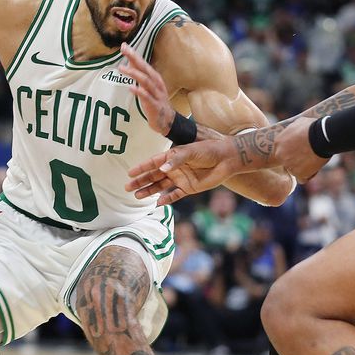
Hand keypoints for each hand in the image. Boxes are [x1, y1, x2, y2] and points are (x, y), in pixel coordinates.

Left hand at [119, 42, 173, 134]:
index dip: (134, 54)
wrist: (167, 121)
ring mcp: (156, 94)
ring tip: (122, 68)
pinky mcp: (155, 105)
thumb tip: (129, 62)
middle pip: (145, 69)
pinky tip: (131, 88)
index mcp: (154, 78)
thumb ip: (139, 75)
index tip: (124, 46)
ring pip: (146, 81)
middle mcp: (156, 84)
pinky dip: (139, 92)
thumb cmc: (155, 101)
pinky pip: (147, 97)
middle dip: (135, 58)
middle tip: (124, 50)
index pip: (143, 64)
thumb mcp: (148, 86)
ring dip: (134, 73)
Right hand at [126, 138, 241, 205]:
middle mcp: (174, 168)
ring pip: (161, 186)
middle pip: (153, 176)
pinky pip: (175, 195)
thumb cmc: (209, 151)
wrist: (226, 160)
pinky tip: (157, 203)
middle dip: (141, 181)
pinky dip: (167, 199)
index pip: (153, 162)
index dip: (141, 167)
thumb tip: (163, 168)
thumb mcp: (192, 151)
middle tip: (127, 188)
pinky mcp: (189, 188)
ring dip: (149, 191)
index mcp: (172, 156)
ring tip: (137, 196)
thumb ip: (177, 159)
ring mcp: (181, 178)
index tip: (129, 173)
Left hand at [275, 117, 328, 181]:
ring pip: (294, 170)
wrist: (322, 137)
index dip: (289, 151)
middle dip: (293, 160)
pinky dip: (307, 175)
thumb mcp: (298, 123)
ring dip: (301, 168)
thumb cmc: (312, 127)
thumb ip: (292, 130)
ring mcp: (289, 165)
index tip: (297, 150)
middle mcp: (280, 155)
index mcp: (278, 142)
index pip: (280, 150)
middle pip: (285, 161)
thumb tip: (293, 131)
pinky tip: (313, 169)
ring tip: (312, 160)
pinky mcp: (299, 174)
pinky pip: (302, 179)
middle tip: (305, 156)